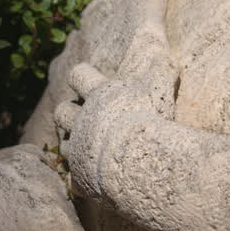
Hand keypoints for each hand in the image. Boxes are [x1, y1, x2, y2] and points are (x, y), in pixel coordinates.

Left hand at [54, 63, 156, 198]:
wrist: (134, 160)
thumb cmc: (146, 118)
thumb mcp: (158, 86)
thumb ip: (161, 67)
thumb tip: (167, 52)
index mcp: (97, 96)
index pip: (78, 75)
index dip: (81, 75)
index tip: (87, 77)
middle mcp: (81, 120)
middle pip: (62, 111)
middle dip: (69, 112)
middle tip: (85, 116)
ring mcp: (78, 149)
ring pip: (64, 144)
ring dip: (73, 144)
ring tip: (87, 148)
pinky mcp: (79, 176)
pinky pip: (73, 177)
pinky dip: (81, 177)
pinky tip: (92, 179)